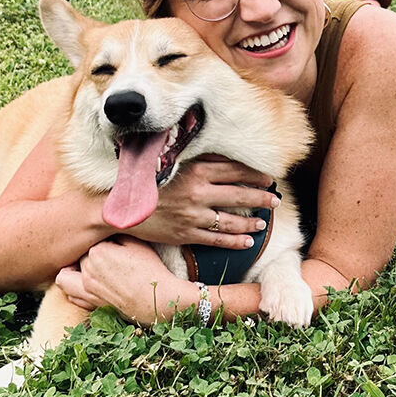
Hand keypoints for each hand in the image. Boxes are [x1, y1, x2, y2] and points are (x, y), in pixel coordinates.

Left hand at [55, 236, 196, 324]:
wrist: (157, 299)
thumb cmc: (150, 270)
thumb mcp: (138, 243)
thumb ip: (119, 232)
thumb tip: (109, 225)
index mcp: (98, 251)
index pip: (91, 240)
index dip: (104, 241)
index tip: (115, 243)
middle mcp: (87, 270)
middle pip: (80, 256)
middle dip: (90, 254)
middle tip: (108, 256)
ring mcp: (87, 289)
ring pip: (64, 277)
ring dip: (70, 271)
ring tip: (83, 268)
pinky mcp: (90, 304)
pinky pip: (70, 295)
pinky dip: (73, 288)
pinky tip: (87, 284)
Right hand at [122, 157, 280, 249]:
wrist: (119, 206)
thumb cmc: (147, 180)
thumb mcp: (174, 163)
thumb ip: (198, 159)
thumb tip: (224, 155)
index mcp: (196, 170)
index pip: (235, 171)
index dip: (256, 175)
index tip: (270, 177)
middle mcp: (198, 192)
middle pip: (239, 195)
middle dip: (262, 198)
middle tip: (276, 200)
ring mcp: (193, 216)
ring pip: (232, 220)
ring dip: (251, 222)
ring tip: (264, 222)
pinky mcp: (186, 234)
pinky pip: (217, 239)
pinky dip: (236, 241)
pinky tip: (249, 241)